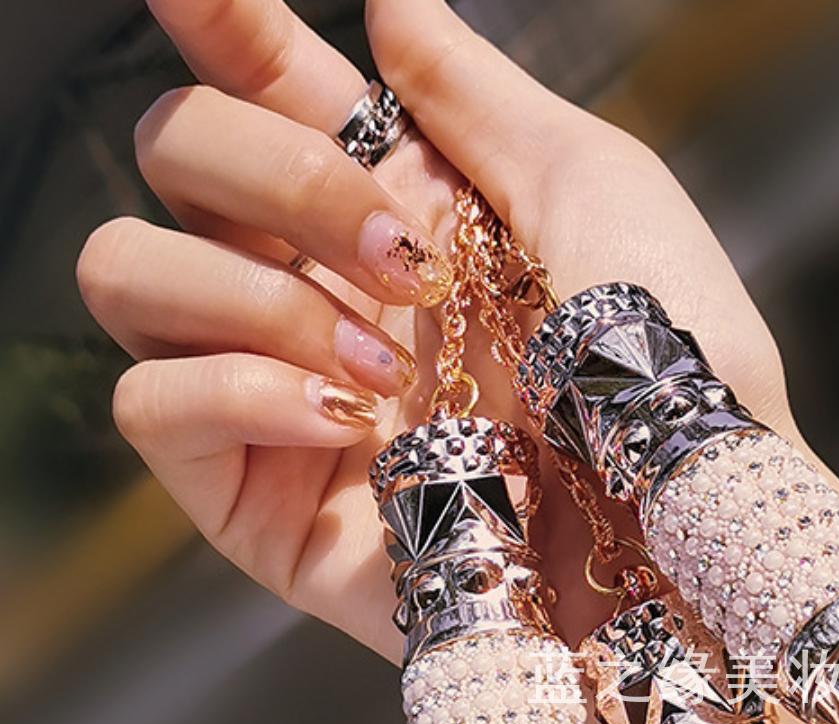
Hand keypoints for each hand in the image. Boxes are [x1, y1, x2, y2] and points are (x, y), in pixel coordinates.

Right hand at [78, 0, 792, 658]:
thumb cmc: (668, 363)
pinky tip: (350, 421)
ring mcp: (282, 392)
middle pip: (177, 154)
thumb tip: (385, 2)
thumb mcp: (595, 192)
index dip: (216, 22)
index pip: (263, 84)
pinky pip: (151, 407)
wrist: (677, 523)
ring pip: (129, 271)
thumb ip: (476, 96)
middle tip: (403, 252)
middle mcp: (324, 284)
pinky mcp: (264, 504)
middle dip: (270, 169)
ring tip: (388, 362)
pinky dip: (236, 391)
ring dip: (252, 291)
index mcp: (398, 202)